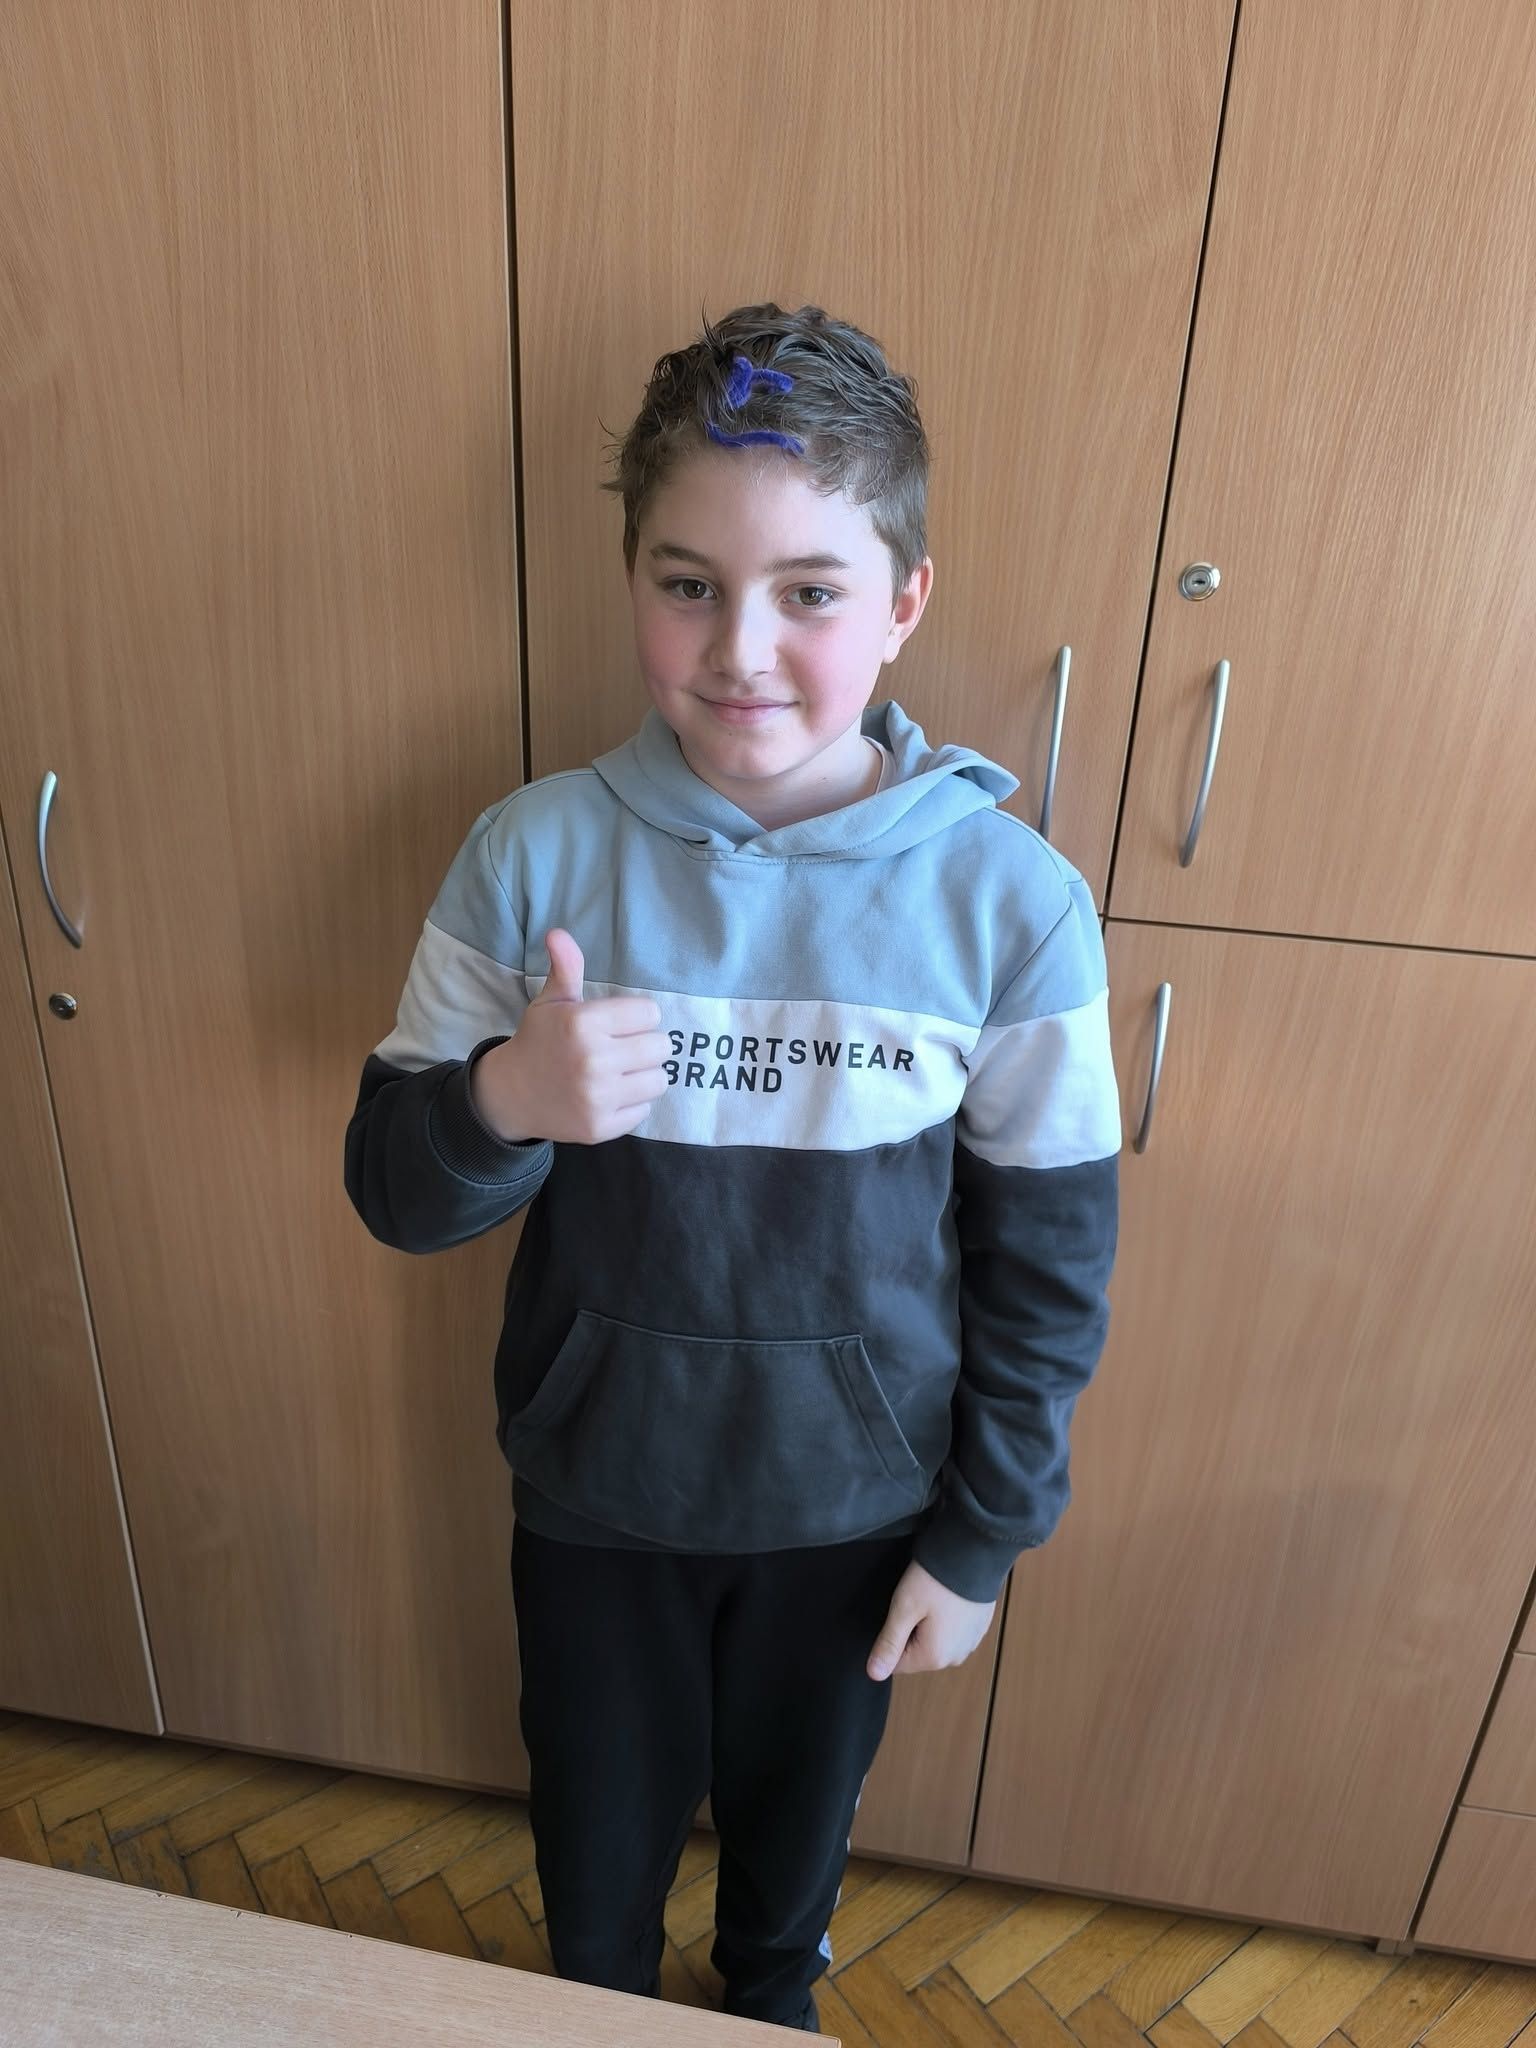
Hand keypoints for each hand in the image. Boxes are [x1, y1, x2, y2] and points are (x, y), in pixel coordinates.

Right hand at [469, 929, 670, 1144]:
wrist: (512, 1093)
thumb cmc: (540, 1041)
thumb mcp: (551, 1002)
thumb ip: (566, 968)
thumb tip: (558, 933)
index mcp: (583, 1023)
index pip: (650, 1014)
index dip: (637, 1017)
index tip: (620, 1025)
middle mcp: (593, 1060)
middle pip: (661, 1047)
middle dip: (645, 1045)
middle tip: (621, 1049)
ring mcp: (597, 1097)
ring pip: (659, 1079)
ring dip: (644, 1075)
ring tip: (619, 1072)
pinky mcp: (601, 1127)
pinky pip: (644, 1109)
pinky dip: (632, 1103)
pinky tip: (610, 1095)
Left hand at [867, 1561, 996, 1680]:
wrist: (975, 1551)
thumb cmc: (936, 1579)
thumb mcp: (904, 1608)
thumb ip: (889, 1644)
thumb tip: (874, 1674)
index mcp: (935, 1657)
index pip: (897, 1664)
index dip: (892, 1636)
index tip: (900, 1612)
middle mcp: (956, 1657)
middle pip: (917, 1652)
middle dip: (911, 1629)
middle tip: (916, 1601)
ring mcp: (970, 1642)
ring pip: (935, 1640)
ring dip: (929, 1622)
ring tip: (932, 1596)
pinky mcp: (979, 1627)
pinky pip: (953, 1629)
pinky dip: (946, 1616)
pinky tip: (947, 1596)